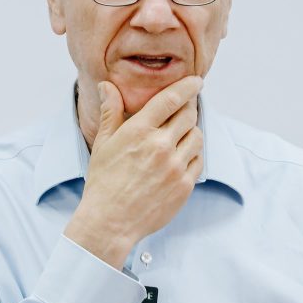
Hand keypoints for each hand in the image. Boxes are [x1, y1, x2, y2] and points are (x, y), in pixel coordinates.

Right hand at [64, 75, 203, 268]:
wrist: (110, 222)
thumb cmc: (103, 182)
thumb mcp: (103, 144)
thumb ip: (111, 112)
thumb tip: (108, 85)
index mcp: (139, 132)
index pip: (171, 99)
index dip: (187, 86)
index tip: (196, 81)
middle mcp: (160, 146)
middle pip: (189, 115)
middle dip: (189, 108)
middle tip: (186, 108)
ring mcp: (175, 167)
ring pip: (197, 137)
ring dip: (192, 131)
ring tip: (181, 134)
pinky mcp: (184, 186)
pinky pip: (199, 161)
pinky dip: (193, 155)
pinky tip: (181, 157)